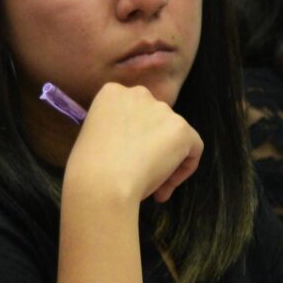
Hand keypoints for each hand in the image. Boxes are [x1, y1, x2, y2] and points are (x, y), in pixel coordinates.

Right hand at [61, 79, 200, 206]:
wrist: (101, 182)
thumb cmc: (88, 167)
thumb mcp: (94, 136)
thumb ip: (115, 130)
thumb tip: (134, 146)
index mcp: (112, 93)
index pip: (133, 112)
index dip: (133, 138)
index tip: (125, 160)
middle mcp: (139, 94)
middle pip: (156, 122)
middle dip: (152, 148)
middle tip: (141, 176)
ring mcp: (163, 110)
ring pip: (174, 137)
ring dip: (166, 162)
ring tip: (151, 189)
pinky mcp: (182, 129)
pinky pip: (194, 148)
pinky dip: (185, 168)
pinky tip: (165, 187)